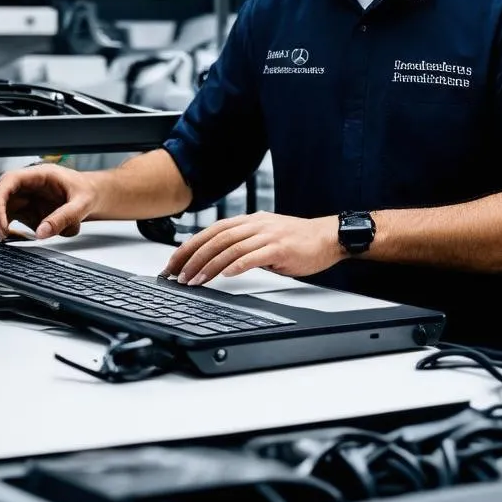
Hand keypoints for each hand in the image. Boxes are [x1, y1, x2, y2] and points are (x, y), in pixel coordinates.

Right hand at [0, 163, 100, 240]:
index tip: (2, 221)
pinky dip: (8, 229)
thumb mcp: (81, 205)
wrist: (94, 195)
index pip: (9, 180)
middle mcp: (28, 184)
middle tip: (1, 235)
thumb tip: (41, 232)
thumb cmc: (88, 192)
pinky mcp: (27, 209)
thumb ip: (63, 218)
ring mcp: (26, 196)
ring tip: (6, 238)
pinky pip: (10, 218)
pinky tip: (14, 237)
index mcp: (40, 174)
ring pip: (1, 207)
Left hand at [161, 212, 341, 285]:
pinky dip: (237, 265)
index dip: (190, 246)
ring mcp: (267, 235)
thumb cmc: (297, 241)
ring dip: (209, 265)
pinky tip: (225, 275)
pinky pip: (253, 256)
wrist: (327, 237)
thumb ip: (243, 244)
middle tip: (177, 274)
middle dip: (193, 257)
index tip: (174, 262)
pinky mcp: (280, 248)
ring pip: (230, 248)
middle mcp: (255, 225)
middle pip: (216, 238)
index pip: (212, 231)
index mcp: (250, 221)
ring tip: (195, 280)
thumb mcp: (265, 238)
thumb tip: (218, 260)